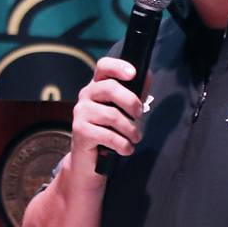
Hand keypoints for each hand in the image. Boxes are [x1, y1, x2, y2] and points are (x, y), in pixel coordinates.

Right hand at [69, 57, 145, 176]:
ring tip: (136, 138)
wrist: (90, 160)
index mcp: (98, 86)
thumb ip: (136, 92)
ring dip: (131, 130)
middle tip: (139, 115)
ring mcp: (81, 113)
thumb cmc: (110, 130)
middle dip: (131, 102)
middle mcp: (86, 95)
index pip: (103, 66)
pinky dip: (123, 144)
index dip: (118, 66)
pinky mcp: (80, 131)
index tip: (133, 73)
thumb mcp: (125, 109)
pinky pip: (108, 135)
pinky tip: (126, 148)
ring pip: (112, 115)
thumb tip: (147, 74)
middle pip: (110, 88)